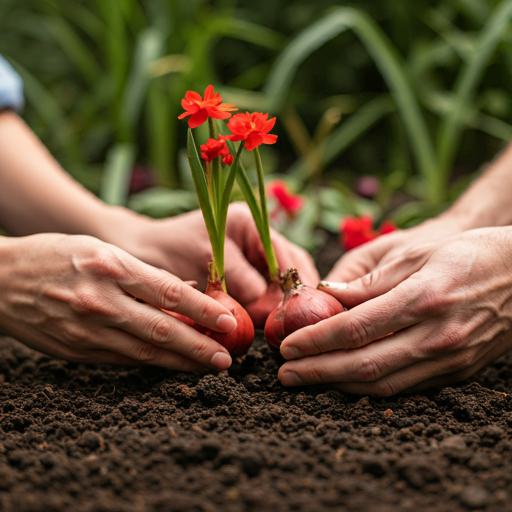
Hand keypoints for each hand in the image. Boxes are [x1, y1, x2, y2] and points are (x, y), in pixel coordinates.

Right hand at [0, 234, 238, 370]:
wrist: (0, 281)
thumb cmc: (56, 256)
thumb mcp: (103, 250)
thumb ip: (145, 274)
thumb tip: (188, 292)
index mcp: (112, 266)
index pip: (170, 293)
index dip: (204, 310)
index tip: (228, 322)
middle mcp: (101, 300)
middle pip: (162, 329)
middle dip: (199, 347)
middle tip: (227, 359)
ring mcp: (86, 330)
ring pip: (145, 352)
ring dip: (180, 363)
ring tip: (207, 368)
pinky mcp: (76, 352)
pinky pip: (122, 360)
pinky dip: (151, 363)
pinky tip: (171, 366)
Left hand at [108, 202, 318, 305]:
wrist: (143, 253)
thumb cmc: (171, 249)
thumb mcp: (208, 260)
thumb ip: (241, 279)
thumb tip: (269, 307)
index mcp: (250, 222)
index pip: (284, 253)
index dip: (289, 282)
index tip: (292, 308)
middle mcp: (256, 237)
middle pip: (290, 266)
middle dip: (292, 293)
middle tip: (295, 320)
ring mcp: (251, 256)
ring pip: (280, 281)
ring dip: (282, 302)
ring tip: (285, 324)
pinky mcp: (243, 274)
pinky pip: (264, 291)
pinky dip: (268, 306)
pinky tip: (269, 322)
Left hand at [278, 227, 511, 394]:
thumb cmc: (468, 254)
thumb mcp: (415, 254)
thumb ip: (369, 282)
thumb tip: (325, 295)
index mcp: (423, 299)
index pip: (355, 328)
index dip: (316, 340)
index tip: (287, 345)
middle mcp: (436, 337)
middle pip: (364, 365)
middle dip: (317, 372)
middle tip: (284, 374)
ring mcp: (449, 360)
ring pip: (382, 385)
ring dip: (338, 386)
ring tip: (306, 380)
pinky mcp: (457, 373)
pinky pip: (404, 388)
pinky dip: (369, 388)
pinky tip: (344, 381)